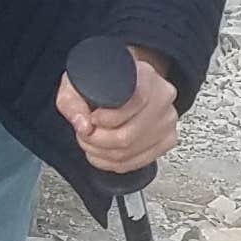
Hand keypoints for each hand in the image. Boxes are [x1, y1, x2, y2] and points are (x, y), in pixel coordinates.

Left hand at [58, 49, 179, 175]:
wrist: (124, 83)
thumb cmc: (102, 81)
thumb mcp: (78, 83)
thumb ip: (73, 102)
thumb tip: (83, 126)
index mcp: (145, 76)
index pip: (133, 103)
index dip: (106, 119)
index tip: (91, 119)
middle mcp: (162, 97)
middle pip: (128, 136)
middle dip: (97, 141)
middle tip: (85, 134)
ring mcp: (167, 120)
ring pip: (130, 152)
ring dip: (102, 154)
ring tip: (91, 142)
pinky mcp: (168, 139)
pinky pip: (138, 162)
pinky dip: (114, 163)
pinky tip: (103, 153)